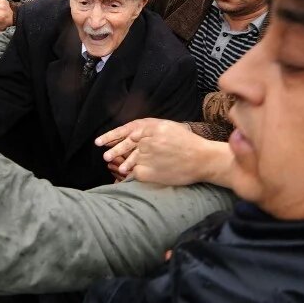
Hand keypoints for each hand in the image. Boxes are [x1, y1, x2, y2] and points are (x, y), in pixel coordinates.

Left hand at [98, 118, 226, 184]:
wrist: (203, 159)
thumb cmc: (187, 144)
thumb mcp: (169, 129)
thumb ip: (150, 130)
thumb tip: (131, 136)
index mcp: (152, 127)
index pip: (127, 131)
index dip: (112, 136)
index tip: (100, 142)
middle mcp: (147, 140)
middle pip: (125, 145)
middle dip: (115, 150)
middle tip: (105, 156)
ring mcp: (147, 156)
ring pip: (129, 160)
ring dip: (125, 165)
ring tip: (121, 168)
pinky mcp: (148, 171)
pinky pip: (136, 173)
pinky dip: (136, 175)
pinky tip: (142, 175)